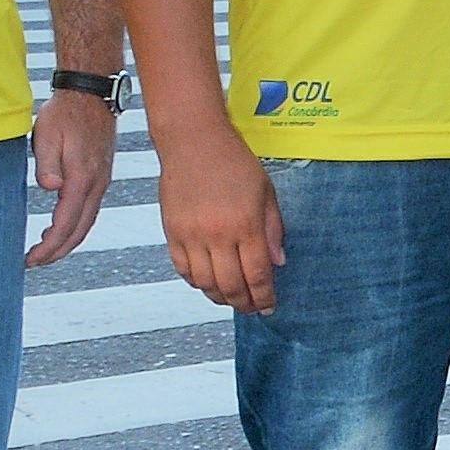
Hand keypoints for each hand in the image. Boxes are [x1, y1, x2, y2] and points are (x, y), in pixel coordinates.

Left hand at [28, 87, 118, 268]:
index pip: (65, 223)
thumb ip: (47, 163)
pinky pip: (90, 211)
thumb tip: (51, 188)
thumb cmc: (65, 113)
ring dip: (68, 241)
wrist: (91, 94)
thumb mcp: (48, 135)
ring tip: (46, 251)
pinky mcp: (100, 176)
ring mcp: (101, 181)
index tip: (31, 259)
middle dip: (58, 251)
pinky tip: (62, 227)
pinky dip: (76, 226)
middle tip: (35, 262)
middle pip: (79, 230)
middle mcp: (96, 184)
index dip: (49, 246)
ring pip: (87, 222)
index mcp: (82, 178)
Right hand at [157, 119, 277, 313]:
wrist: (194, 142)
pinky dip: (196, 282)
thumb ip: (273, 229)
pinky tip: (207, 282)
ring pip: (205, 283)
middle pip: (231, 286)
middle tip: (251, 308)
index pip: (257, 274)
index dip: (264, 296)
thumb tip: (278, 261)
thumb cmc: (233, 162)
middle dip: (244, 303)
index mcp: (246, 224)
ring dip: (219, 297)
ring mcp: (191, 236)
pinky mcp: (172, 233)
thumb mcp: (266, 192)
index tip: (269, 306)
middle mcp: (218, 234)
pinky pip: (183, 269)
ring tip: (231, 298)